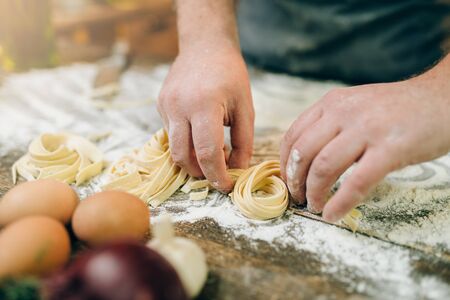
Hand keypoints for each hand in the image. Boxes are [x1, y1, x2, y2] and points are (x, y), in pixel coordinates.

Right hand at [158, 43, 253, 191]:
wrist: (204, 46)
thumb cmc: (230, 75)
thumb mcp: (245, 107)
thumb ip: (244, 142)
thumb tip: (238, 169)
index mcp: (204, 105)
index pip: (208, 153)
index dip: (217, 175)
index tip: (226, 186)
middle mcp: (179, 107)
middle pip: (183, 157)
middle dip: (201, 172)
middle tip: (217, 171)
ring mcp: (165, 106)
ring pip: (174, 148)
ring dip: (192, 159)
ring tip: (212, 149)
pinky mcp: (160, 105)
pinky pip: (171, 134)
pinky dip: (186, 142)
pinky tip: (199, 130)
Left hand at [280, 71, 449, 221]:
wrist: (443, 98)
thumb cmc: (398, 108)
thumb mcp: (356, 105)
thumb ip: (331, 124)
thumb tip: (305, 158)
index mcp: (332, 103)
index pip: (293, 136)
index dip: (284, 164)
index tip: (287, 181)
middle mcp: (344, 112)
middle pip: (302, 153)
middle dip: (294, 181)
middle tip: (299, 198)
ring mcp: (367, 129)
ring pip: (323, 167)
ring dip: (314, 193)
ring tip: (316, 206)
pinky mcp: (391, 149)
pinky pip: (355, 182)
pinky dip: (340, 203)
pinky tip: (333, 214)